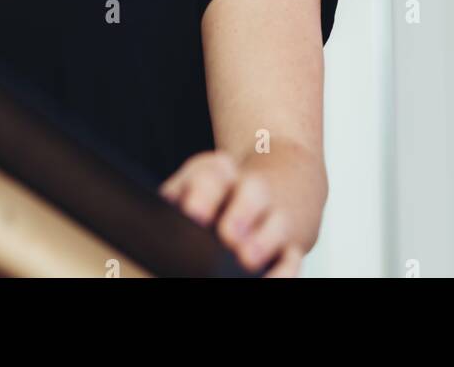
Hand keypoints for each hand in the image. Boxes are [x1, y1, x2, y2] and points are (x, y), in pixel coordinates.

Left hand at [158, 150, 302, 276]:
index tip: (193, 213)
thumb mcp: (189, 186)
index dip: (204, 192)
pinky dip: (284, 271)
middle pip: (252, 192)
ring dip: (263, 242)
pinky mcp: (289, 244)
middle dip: (241, 212)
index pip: (213, 173)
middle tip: (227, 236)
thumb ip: (173, 202)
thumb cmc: (214, 196)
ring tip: (247, 260)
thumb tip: (160, 230)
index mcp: (218, 174)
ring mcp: (273, 217)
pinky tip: (269, 279)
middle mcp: (250, 191)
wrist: (266, 185)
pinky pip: (292, 257)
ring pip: (276, 223)